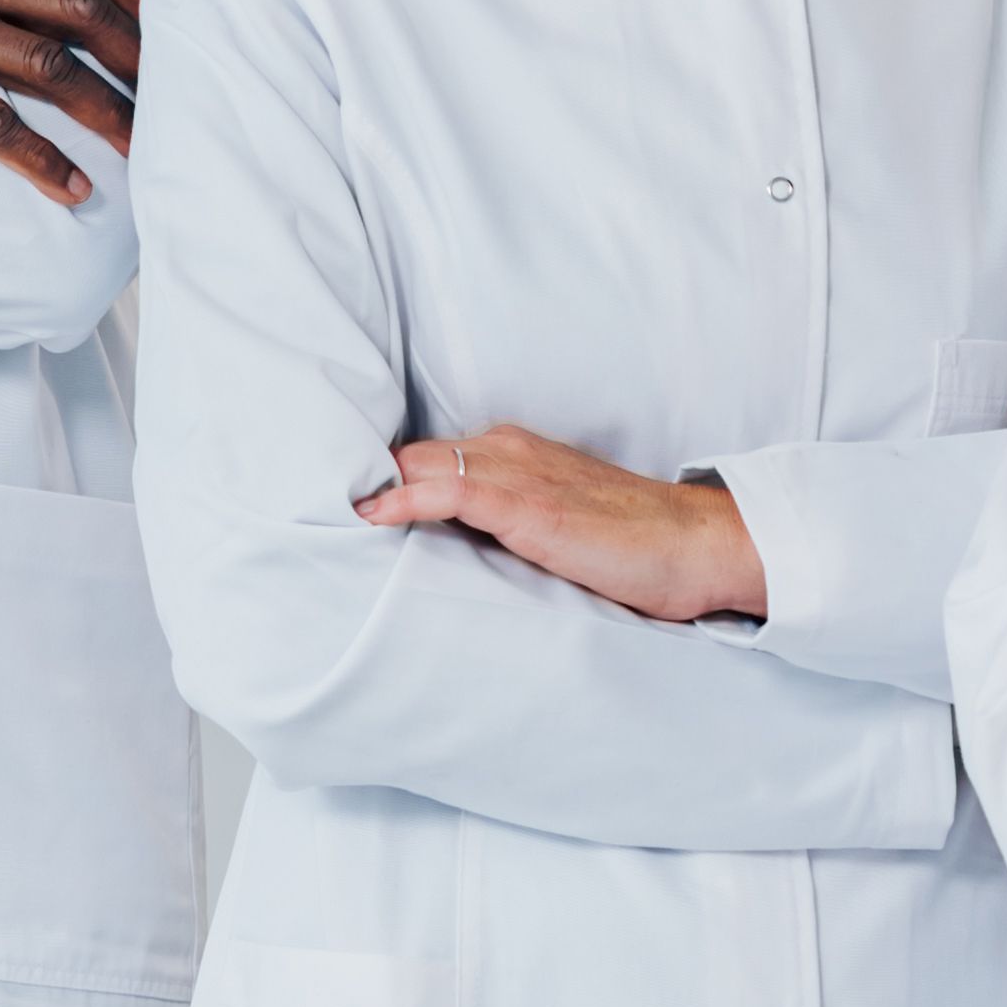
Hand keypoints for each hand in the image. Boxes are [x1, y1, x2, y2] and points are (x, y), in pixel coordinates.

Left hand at [358, 426, 767, 623]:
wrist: (694, 546)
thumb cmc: (631, 546)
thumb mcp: (552, 527)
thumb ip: (501, 527)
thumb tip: (446, 555)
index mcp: (513, 453)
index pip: (426, 456)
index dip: (382, 478)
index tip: (337, 502)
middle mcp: (509, 450)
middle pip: (412, 455)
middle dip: (364, 477)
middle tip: (312, 508)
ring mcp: (518, 474)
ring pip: (422, 463)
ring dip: (373, 487)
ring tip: (322, 514)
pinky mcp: (528, 506)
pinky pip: (450, 489)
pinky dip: (405, 499)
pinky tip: (372, 518)